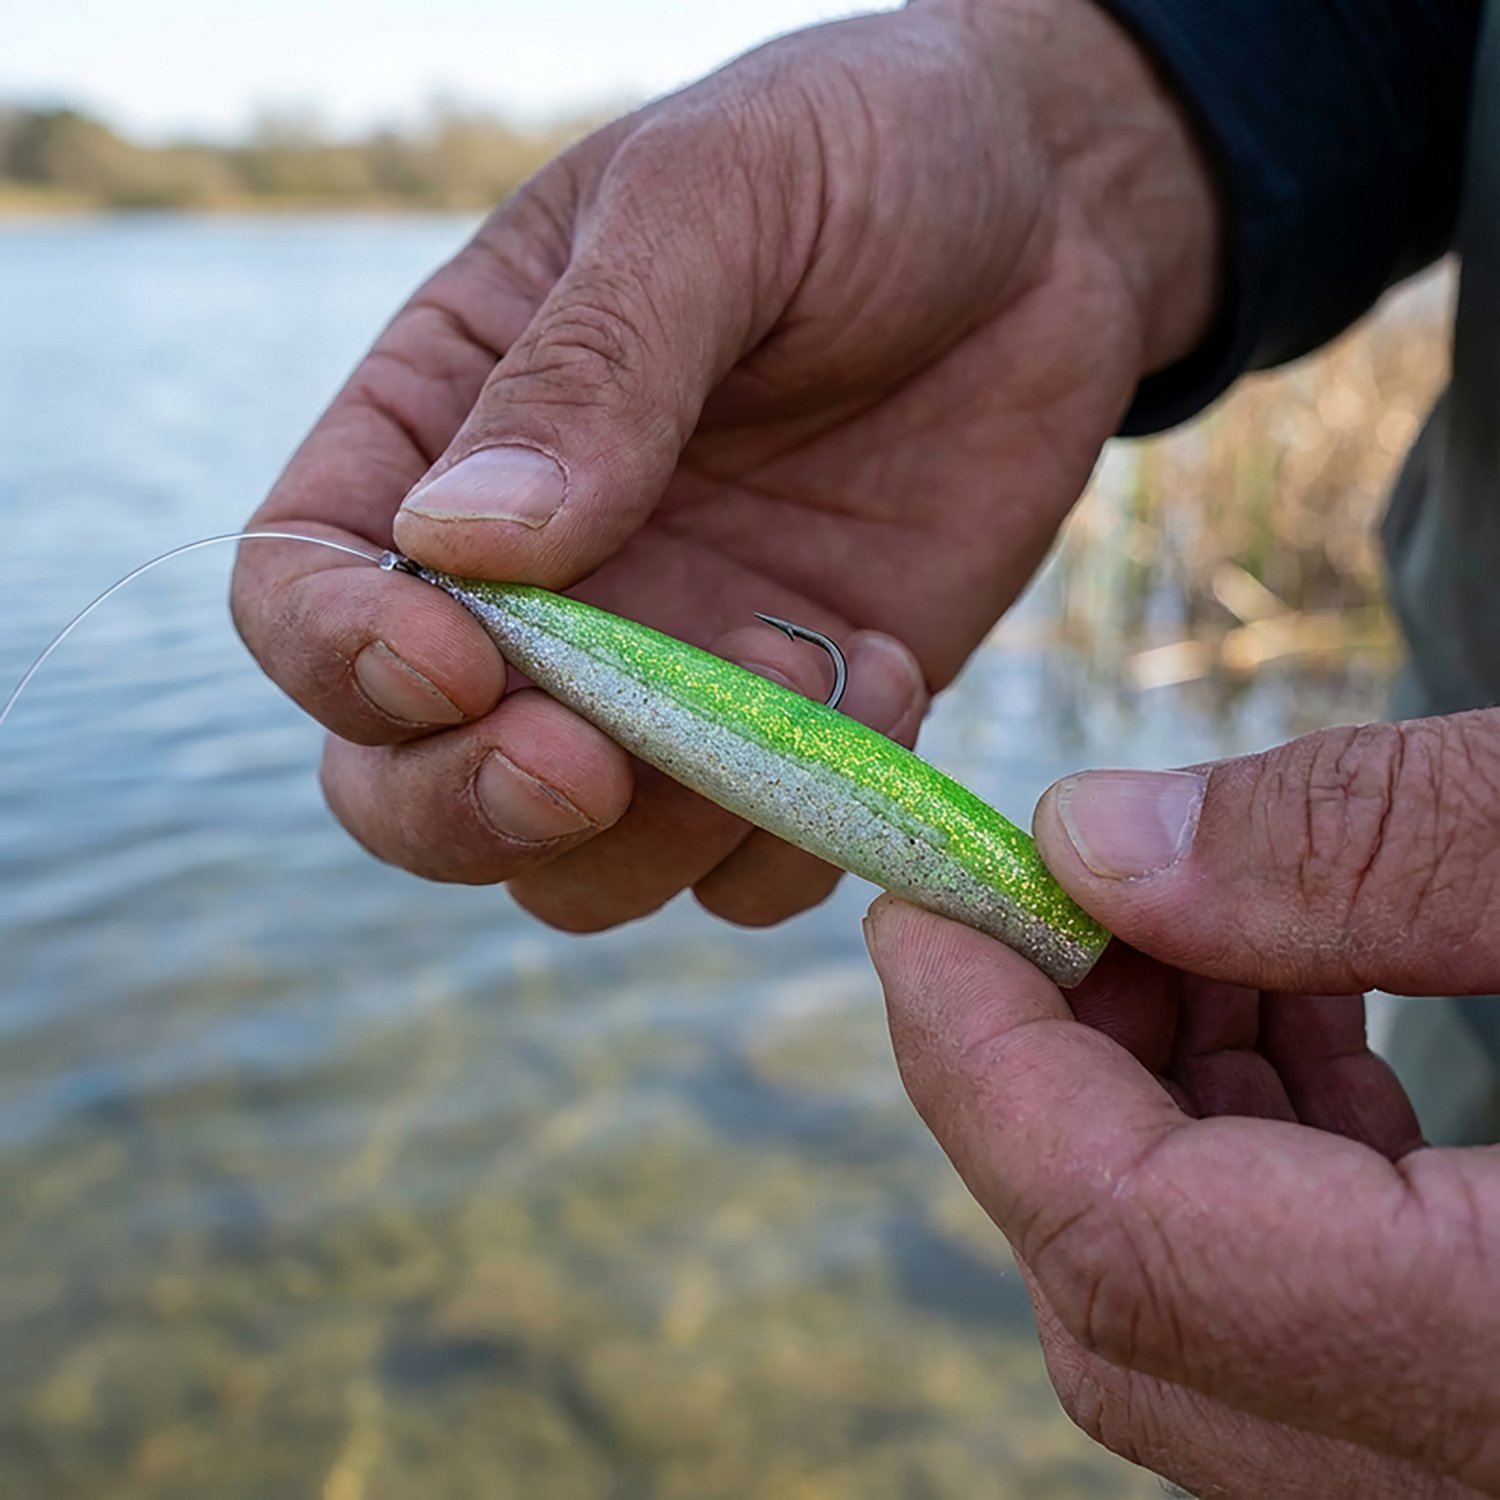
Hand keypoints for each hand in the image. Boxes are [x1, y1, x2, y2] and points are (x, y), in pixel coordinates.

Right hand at [231, 0, 1218, 931]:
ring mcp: (662, 679)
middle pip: (405, 783)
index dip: (344, 658)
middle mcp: (535, 591)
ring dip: (664, 831)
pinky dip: (800, 826)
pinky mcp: (792, 732)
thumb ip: (593, 368)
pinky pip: (746, 870)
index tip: (457, 658)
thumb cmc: (862, 164)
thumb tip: (465, 542)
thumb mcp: (715, 201)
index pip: (304, 595)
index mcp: (445, 438)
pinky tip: (889, 670)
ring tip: (801, 663)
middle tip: (586, 769)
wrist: (1051, 226)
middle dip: (471, 809)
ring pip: (575, 867)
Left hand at [866, 709, 1499, 1496]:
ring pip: (1215, 1310)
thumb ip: (1370, 850)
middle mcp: (1495, 1457)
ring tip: (1181, 919)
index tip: (915, 909)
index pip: (1138, 1254)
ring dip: (1152, 1094)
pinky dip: (1259, 1137)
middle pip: (1145, 1309)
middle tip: (1056, 899)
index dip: (983, 1068)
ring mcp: (1496, 1435)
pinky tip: (1283, 993)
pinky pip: (1316, 1295)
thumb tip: (1093, 839)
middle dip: (1053, 1078)